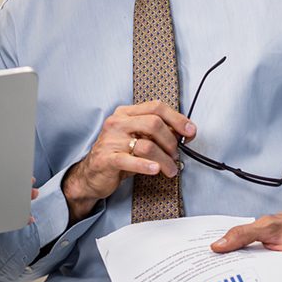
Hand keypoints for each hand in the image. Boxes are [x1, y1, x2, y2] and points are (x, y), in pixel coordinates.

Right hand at [62, 101, 195, 223]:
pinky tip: (155, 169)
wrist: (91, 174)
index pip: (156, 107)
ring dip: (165, 159)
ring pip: (147, 145)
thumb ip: (156, 133)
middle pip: (154, 123)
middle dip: (171, 141)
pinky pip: (130, 160)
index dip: (177, 119)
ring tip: (170, 169)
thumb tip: (182, 134)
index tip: (190, 131)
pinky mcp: (107, 159)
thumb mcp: (137, 139)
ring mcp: (111, 140)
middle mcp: (117, 123)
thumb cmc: (117, 155)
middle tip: (176, 154)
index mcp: (126, 113)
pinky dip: (146, 165)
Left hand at [210, 209, 281, 276]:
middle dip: (235, 278)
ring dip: (242, 274)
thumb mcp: (267, 224)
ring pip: (257, 280)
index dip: (234, 276)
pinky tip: (238, 267)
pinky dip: (250, 270)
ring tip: (224, 272)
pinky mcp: (280, 277)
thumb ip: (243, 234)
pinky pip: (261, 275)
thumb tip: (219, 246)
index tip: (215, 272)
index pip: (256, 277)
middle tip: (214, 275)